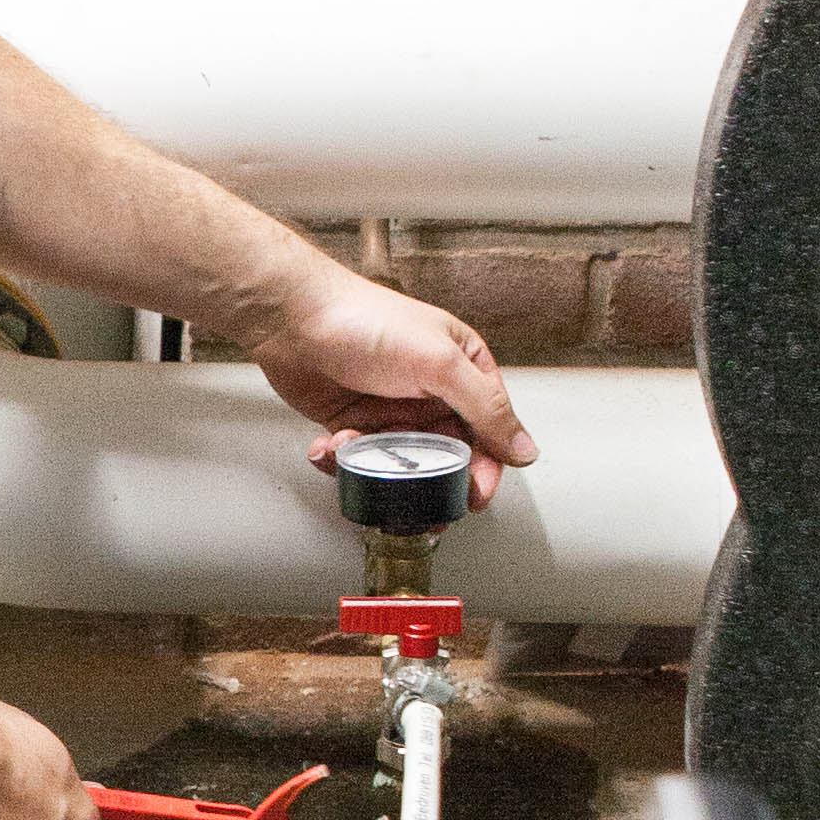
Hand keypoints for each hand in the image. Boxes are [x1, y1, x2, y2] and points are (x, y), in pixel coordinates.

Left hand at [240, 266, 532, 502]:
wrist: (294, 318)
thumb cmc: (367, 324)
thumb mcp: (440, 363)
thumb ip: (486, 409)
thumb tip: (525, 451)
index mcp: (464, 370)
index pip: (489, 431)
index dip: (486, 468)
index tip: (475, 495)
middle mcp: (432, 392)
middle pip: (448, 456)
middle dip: (432, 482)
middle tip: (421, 502)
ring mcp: (393, 409)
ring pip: (402, 464)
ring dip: (382, 472)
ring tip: (363, 465)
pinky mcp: (354, 423)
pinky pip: (361, 459)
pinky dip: (346, 462)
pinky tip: (331, 448)